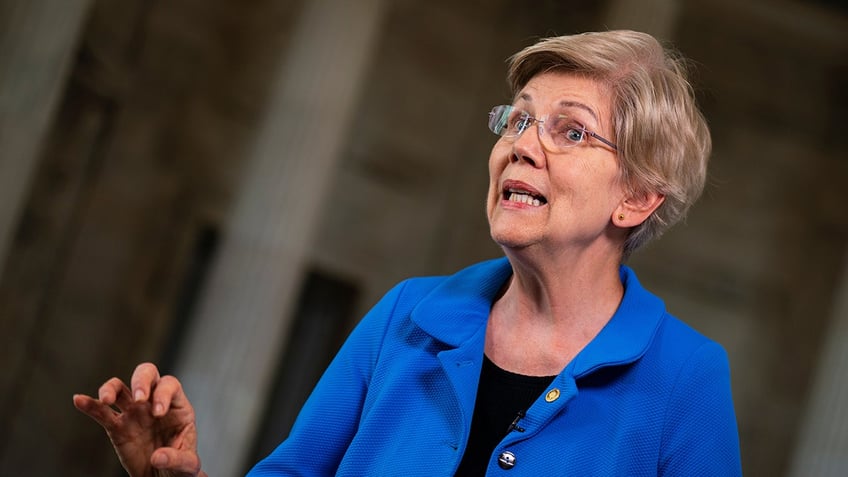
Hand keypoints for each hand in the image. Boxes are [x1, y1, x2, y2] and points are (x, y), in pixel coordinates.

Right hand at [73, 363, 207, 476]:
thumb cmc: (181, 466)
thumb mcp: (188, 465)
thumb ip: (177, 459)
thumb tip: (157, 457)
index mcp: (177, 405)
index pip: (169, 385)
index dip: (163, 394)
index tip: (157, 413)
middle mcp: (154, 402)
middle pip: (146, 374)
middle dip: (141, 380)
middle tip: (138, 398)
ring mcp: (134, 412)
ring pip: (120, 388)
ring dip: (111, 388)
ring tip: (106, 399)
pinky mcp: (117, 427)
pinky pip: (101, 412)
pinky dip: (90, 404)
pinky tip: (79, 399)